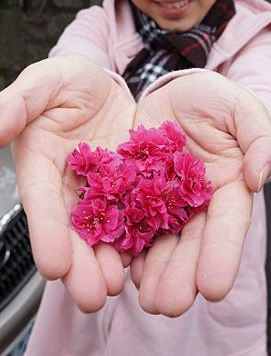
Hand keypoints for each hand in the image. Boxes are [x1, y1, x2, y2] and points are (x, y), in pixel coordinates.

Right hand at [0, 56, 135, 311]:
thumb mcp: (45, 82)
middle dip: (80, 262)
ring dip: (108, 259)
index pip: (41, 202)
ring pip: (103, 229)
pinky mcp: (129, 186)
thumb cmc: (71, 81)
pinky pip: (134, 213)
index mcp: (42, 163)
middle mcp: (69, 184)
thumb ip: (18, 103)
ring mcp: (101, 188)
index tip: (53, 265)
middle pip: (71, 227)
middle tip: (91, 295)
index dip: (46, 232)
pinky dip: (137, 237)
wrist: (106, 86)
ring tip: (116, 286)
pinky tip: (145, 260)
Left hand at [130, 71, 270, 316]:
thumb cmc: (212, 99)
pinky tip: (121, 267)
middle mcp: (196, 201)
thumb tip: (258, 177)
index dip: (222, 254)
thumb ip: (259, 139)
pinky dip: (126, 245)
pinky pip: (130, 221)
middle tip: (169, 304)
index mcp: (227, 186)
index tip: (214, 287)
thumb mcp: (240, 109)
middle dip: (182, 274)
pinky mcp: (135, 192)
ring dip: (154, 271)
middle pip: (192, 242)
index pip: (228, 223)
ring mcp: (165, 200)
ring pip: (161, 240)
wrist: (173, 94)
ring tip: (145, 298)